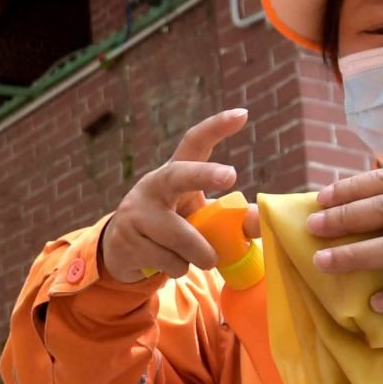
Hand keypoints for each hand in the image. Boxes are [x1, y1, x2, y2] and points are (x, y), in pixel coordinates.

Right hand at [98, 109, 251, 285]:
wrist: (122, 250)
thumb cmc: (173, 227)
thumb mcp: (200, 218)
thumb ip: (231, 219)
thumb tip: (261, 220)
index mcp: (175, 173)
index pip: (194, 143)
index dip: (217, 127)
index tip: (242, 115)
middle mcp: (153, 185)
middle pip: (180, 176)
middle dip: (205, 174)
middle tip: (229, 175)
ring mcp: (135, 211)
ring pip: (183, 238)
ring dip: (200, 255)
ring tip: (196, 257)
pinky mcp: (126, 239)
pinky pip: (170, 262)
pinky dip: (179, 269)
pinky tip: (167, 262)